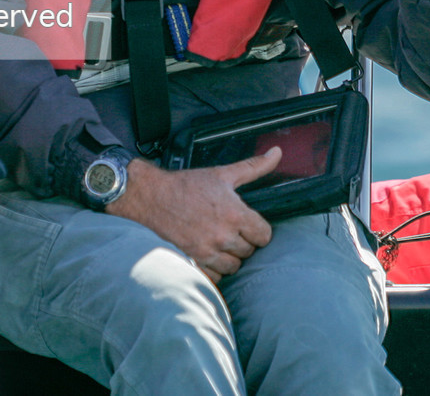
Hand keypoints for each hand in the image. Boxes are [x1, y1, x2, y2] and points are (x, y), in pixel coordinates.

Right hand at [106, 148, 280, 282]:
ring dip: (230, 257)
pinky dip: (214, 268)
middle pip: (250, 252)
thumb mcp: (223, 174)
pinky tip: (209, 254)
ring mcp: (208, 250)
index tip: (250, 225)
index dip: (259, 230)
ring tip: (221, 243)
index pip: (264, 236)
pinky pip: (215, 276)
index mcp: (235, 214)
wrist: (152, 196)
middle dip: (243, 242)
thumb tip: (277, 153)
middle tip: (232, 230)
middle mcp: (224, 235)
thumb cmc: (187, 185)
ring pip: (234, 266)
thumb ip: (254, 167)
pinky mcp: (194, 260)